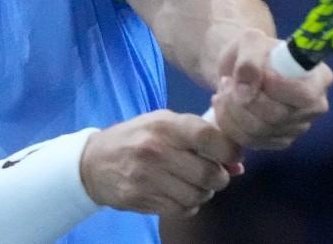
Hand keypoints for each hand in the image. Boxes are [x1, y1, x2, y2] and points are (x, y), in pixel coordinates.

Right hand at [80, 110, 242, 217]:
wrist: (93, 162)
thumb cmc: (137, 137)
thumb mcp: (164, 124)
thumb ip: (200, 136)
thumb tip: (238, 164)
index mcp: (165, 124)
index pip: (209, 138)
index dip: (229, 151)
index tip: (232, 157)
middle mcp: (156, 149)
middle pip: (208, 174)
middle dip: (219, 178)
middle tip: (213, 175)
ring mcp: (146, 176)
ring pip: (197, 196)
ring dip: (203, 194)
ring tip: (193, 185)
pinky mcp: (140, 198)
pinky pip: (181, 209)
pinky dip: (187, 206)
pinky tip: (178, 194)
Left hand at [210, 29, 332, 148]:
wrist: (242, 68)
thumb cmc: (253, 51)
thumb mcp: (249, 41)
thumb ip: (249, 60)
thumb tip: (246, 92)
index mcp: (318, 78)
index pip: (304, 94)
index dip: (276, 87)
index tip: (255, 74)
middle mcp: (314, 108)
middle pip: (277, 116)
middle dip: (243, 99)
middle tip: (227, 81)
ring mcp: (297, 128)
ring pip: (258, 132)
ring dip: (231, 110)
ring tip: (224, 89)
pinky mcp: (278, 142)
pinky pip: (249, 141)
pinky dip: (229, 122)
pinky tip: (225, 104)